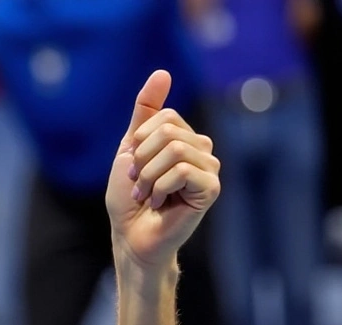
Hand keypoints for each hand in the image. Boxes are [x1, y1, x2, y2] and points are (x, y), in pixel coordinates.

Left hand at [106, 70, 220, 269]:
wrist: (131, 235)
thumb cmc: (129, 197)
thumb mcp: (130, 147)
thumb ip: (145, 112)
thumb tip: (162, 72)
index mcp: (185, 138)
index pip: (164, 116)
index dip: (139, 142)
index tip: (133, 167)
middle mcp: (202, 150)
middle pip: (168, 132)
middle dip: (141, 161)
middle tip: (139, 185)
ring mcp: (209, 169)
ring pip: (175, 149)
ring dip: (149, 176)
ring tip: (149, 195)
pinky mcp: (211, 189)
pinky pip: (183, 170)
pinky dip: (161, 187)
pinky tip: (162, 203)